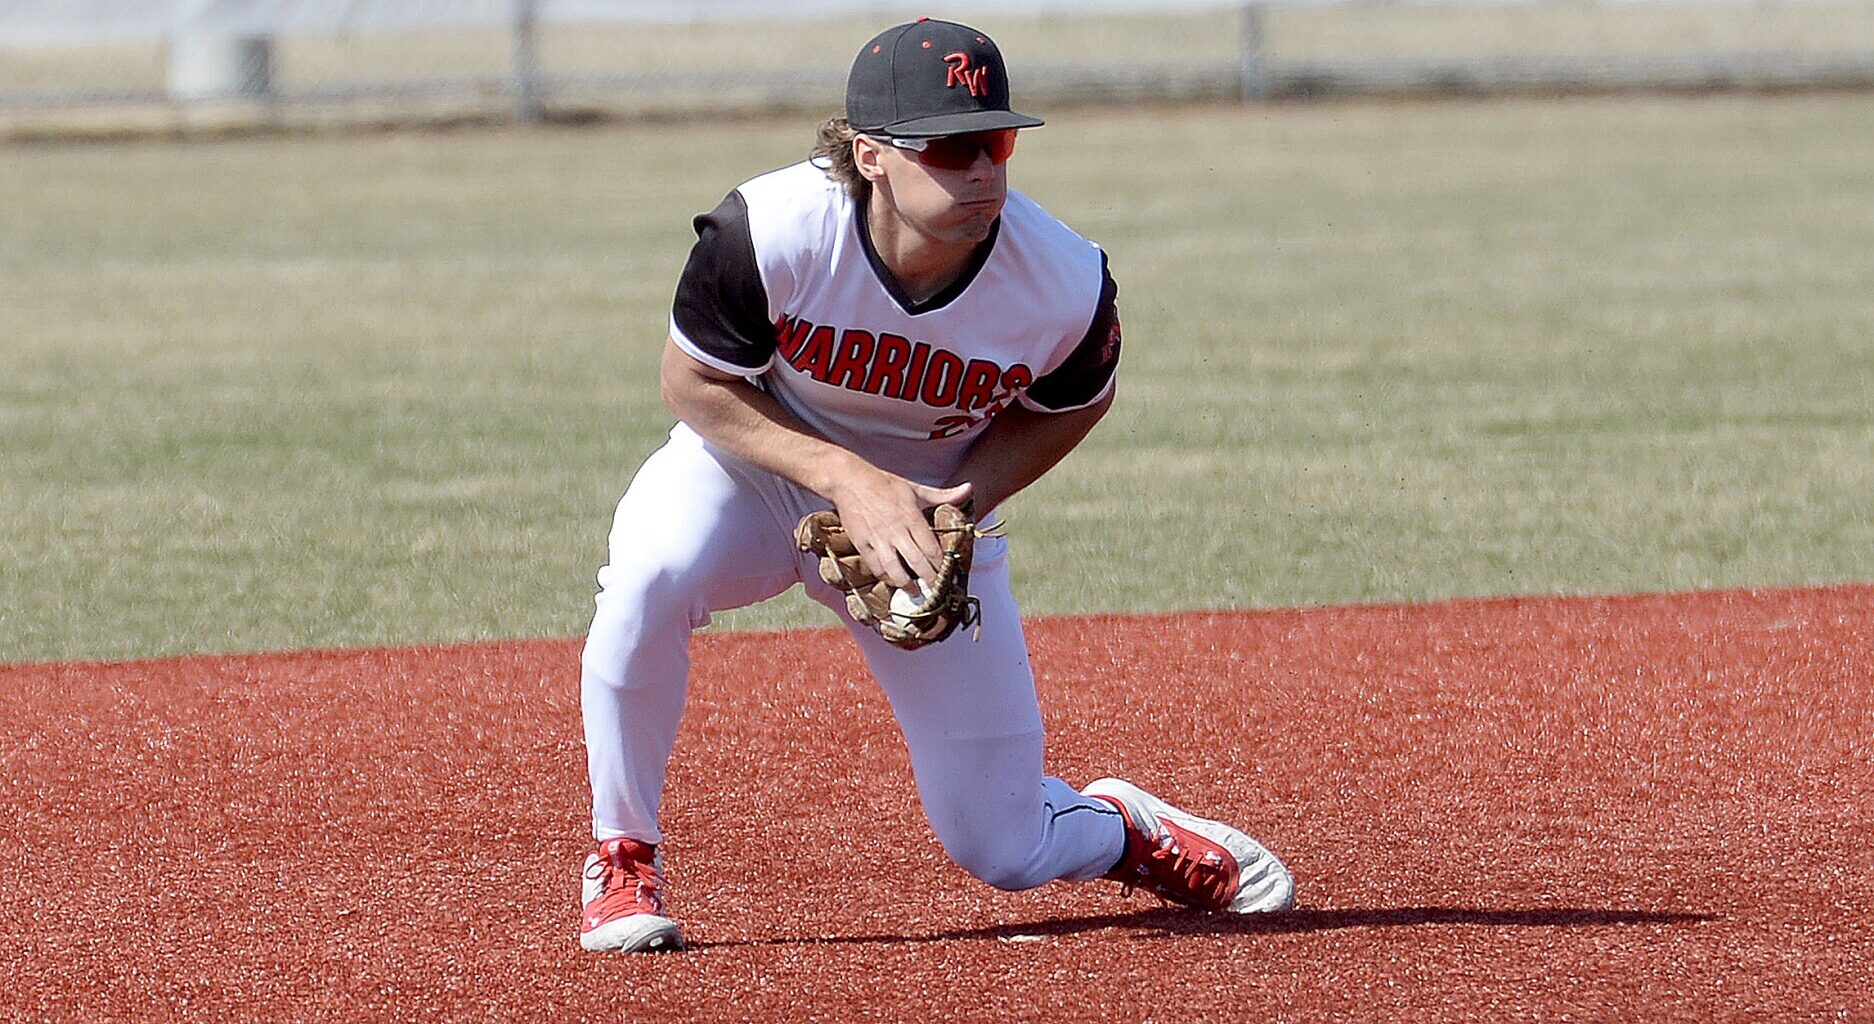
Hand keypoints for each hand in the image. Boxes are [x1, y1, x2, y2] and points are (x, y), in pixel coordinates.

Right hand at [824, 466, 971, 590]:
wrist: (849, 480)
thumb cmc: (883, 483)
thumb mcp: (915, 488)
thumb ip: (943, 495)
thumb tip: (968, 489)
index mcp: (911, 516)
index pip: (931, 548)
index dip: (941, 566)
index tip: (948, 575)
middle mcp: (896, 530)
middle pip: (917, 563)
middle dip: (929, 580)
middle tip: (936, 592)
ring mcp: (878, 538)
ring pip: (894, 570)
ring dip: (907, 584)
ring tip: (915, 592)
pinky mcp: (862, 543)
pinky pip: (875, 567)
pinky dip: (885, 577)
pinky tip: (893, 580)